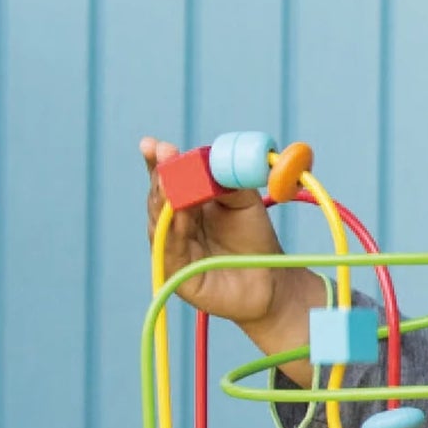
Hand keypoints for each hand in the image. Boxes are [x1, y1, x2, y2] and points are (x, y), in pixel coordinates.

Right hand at [141, 136, 320, 339]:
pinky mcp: (176, 274)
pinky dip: (173, 229)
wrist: (272, 282)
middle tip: (164, 153)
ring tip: (167, 178)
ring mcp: (172, 250)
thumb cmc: (256, 241)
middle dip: (160, 175)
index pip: (167, 180)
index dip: (158, 162)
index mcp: (187, 205)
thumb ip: (225, 181)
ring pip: (160, 222)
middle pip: (158, 198)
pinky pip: (170, 248)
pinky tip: (178, 211)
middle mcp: (175, 225)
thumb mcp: (243, 202)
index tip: (155, 145)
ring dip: (163, 199)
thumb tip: (204, 164)